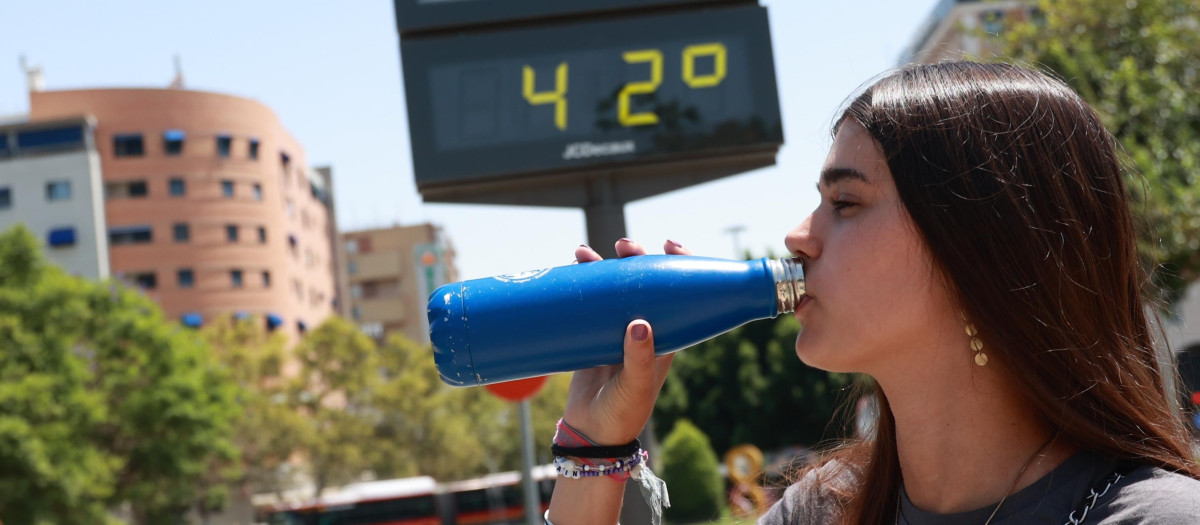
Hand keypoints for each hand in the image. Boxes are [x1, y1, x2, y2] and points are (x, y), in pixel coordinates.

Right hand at [562, 238, 690, 444]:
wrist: (591, 434)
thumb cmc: (623, 413)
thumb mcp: (635, 386)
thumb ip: (639, 358)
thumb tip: (640, 323)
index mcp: (666, 336)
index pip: (680, 293)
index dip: (680, 266)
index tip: (670, 246)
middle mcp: (645, 329)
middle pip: (644, 282)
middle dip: (636, 259)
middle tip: (624, 247)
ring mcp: (616, 330)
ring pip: (614, 288)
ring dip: (603, 267)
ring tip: (585, 253)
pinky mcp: (591, 335)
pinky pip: (589, 302)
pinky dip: (582, 283)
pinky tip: (572, 267)